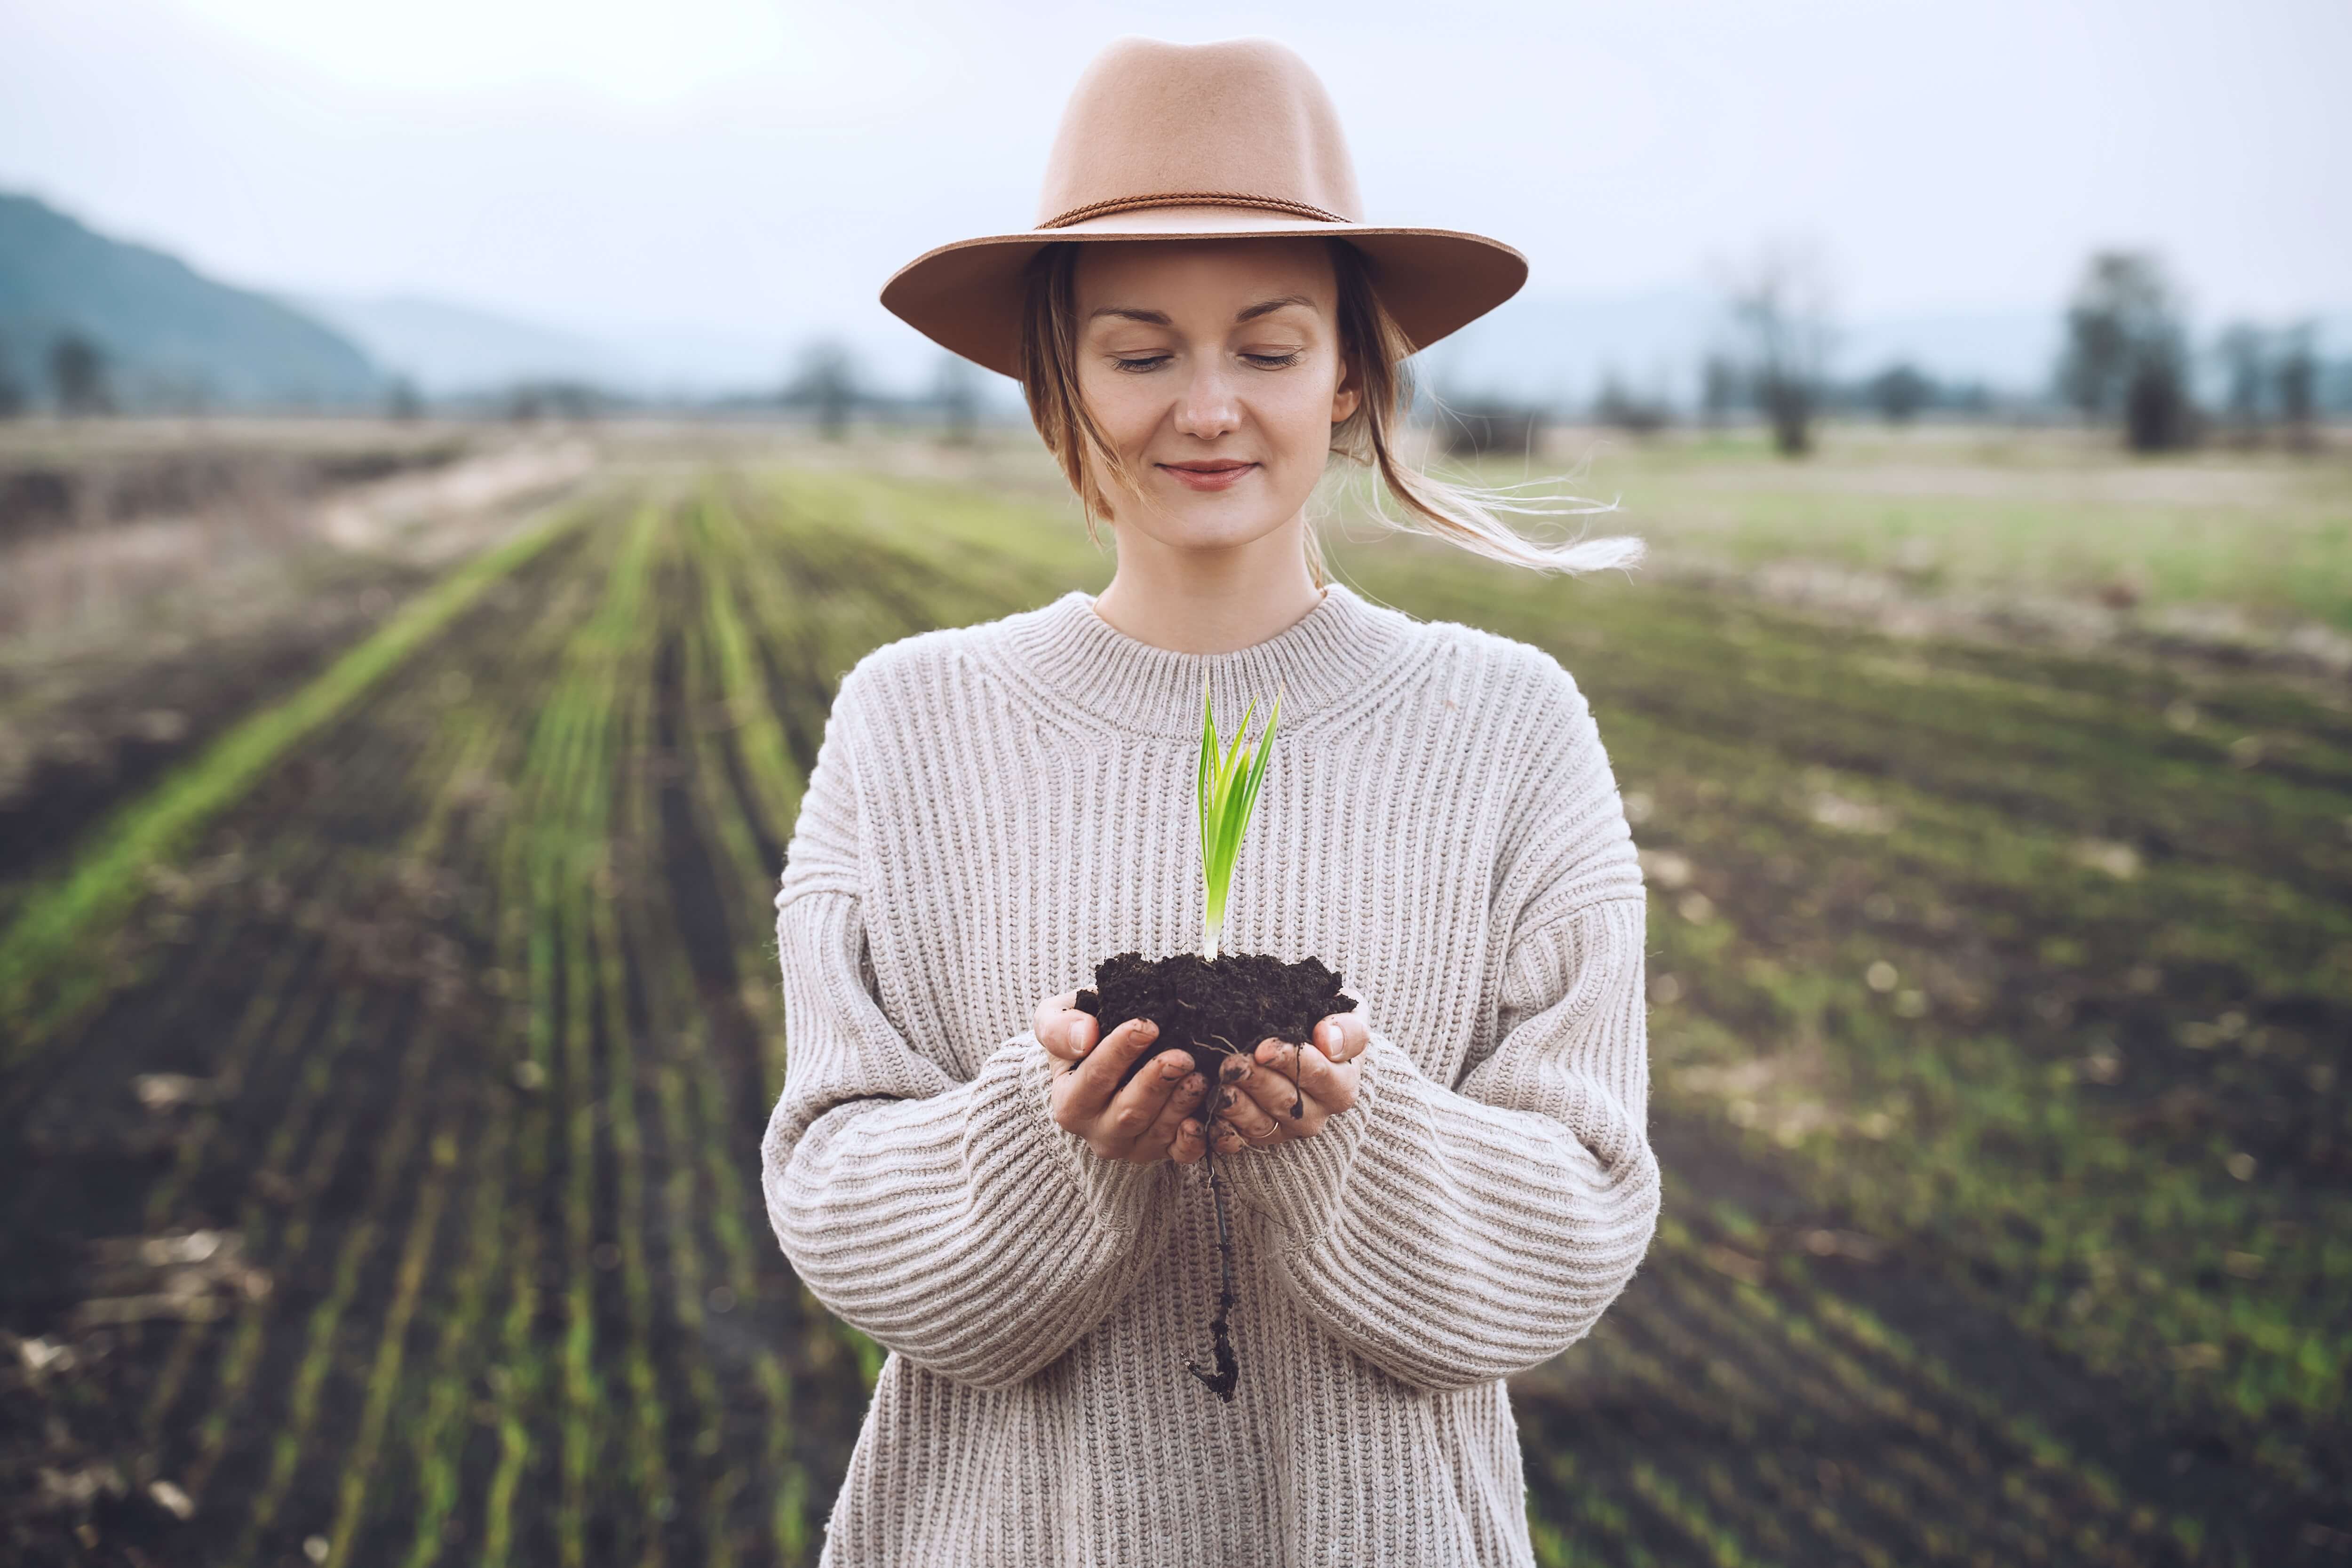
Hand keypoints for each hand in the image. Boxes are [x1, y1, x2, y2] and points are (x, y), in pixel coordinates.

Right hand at [1033, 991, 1209, 1164]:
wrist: (1100, 1058)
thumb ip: (1059, 1027)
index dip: (1121, 1052)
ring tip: (1199, 1077)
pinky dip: (1191, 1142)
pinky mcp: (1159, 1152)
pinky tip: (1201, 1122)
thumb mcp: (1056, 1019)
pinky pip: (1177, 1154)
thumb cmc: (1083, 1033)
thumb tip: (1084, 1036)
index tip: (1147, 1027)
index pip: (1095, 1077)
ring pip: (1155, 1132)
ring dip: (1179, 1105)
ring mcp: (1130, 1145)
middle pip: (1128, 1111)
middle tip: (1181, 1057)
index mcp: (1069, 1101)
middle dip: (1156, 1083)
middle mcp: (1097, 1130)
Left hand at [1208, 1011, 1369, 1153]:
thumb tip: (1327, 1039)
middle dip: (1257, 1082)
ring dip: (1238, 1106)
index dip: (1290, 1061)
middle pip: (1286, 1101)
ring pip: (1262, 1123)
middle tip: (1232, 1063)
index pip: (1318, 1075)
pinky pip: (1241, 1140)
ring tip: (1220, 1086)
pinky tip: (1213, 1118)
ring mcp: (1288, 1127)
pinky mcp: (1262, 1135)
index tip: (1264, 1049)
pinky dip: (1225, 1132)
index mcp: (1342, 1084)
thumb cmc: (1326, 1022)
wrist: (1309, 1039)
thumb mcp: (1350, 1014)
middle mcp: (1317, 1112)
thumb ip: (1348, 1028)